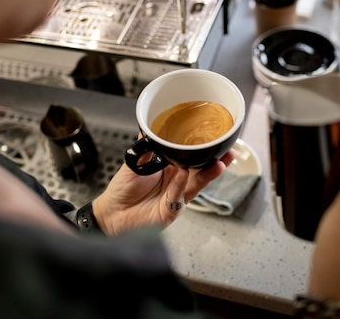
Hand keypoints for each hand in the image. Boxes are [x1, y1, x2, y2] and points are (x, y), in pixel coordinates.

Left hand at [92, 150, 234, 235]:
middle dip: (217, 162)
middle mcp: (177, 183)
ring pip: (196, 184)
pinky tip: (184, 173)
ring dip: (208, 174)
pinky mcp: (170, 211)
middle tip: (228, 152)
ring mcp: (176, 197)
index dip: (205, 150)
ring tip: (218, 162)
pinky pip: (177, 195)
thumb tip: (149, 125)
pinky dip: (180, 184)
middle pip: (202, 172)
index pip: (193, 158)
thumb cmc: (122, 190)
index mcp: (171, 169)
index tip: (216, 139)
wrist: (111, 213)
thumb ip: (146, 146)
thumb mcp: (135, 162)